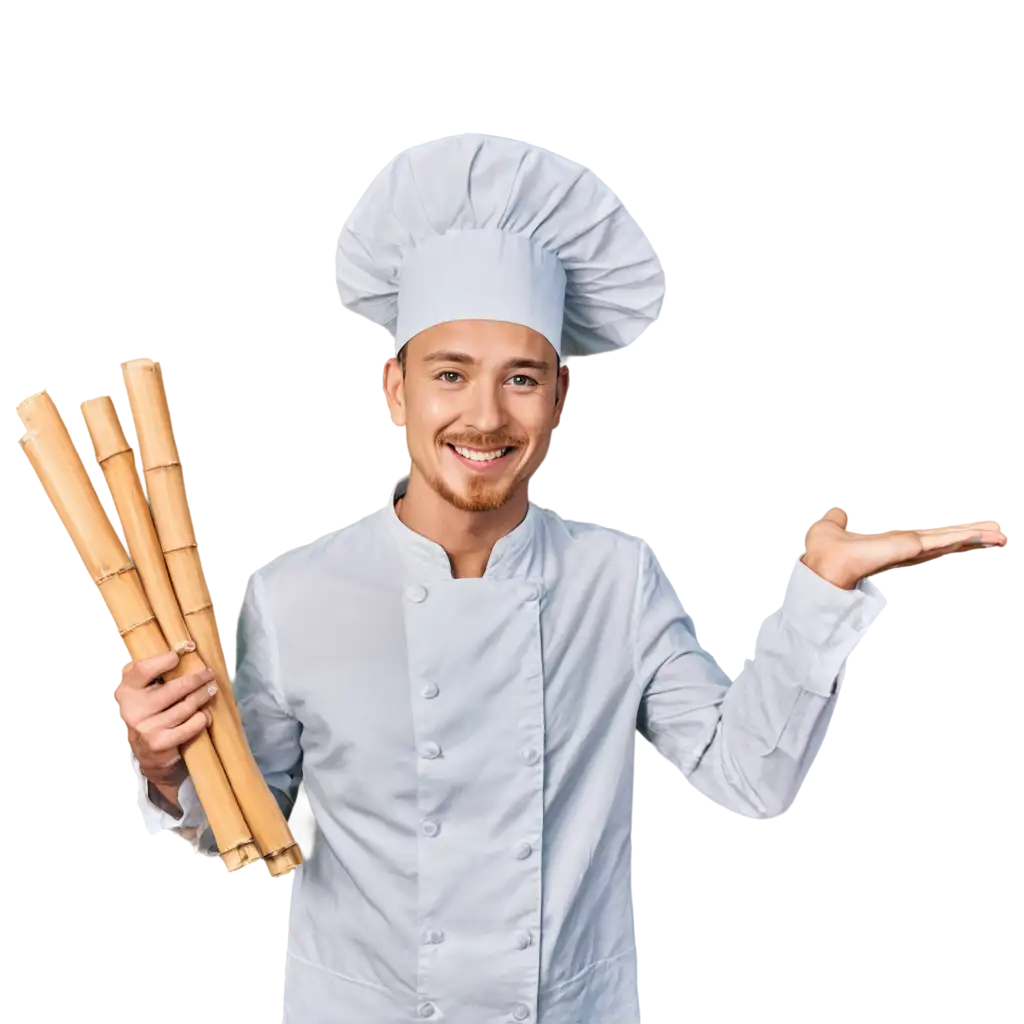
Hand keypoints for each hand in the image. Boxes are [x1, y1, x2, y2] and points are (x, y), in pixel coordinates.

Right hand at [113, 649, 217, 788]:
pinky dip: (202, 718)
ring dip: (203, 696)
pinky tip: (206, 714)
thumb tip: (186, 646)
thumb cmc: (148, 714)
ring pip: (186, 706)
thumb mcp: (142, 693)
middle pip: (174, 688)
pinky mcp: (160, 743)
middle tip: (209, 674)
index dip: (162, 660)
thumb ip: (154, 673)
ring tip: (211, 690)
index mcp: (125, 692)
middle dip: (197, 679)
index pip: (142, 669)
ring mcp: (146, 728)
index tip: (179, 655)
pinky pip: (192, 725)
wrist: (145, 754)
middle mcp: (132, 710)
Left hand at [800, 505, 1007, 589]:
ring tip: (997, 536)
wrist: (824, 568)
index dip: (941, 537)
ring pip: (946, 542)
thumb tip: (842, 511)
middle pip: (940, 543)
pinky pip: (940, 541)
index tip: (961, 535)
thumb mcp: (830, 526)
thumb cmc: (824, 555)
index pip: (921, 540)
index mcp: (888, 545)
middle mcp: (901, 550)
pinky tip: (981, 535)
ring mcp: (908, 551)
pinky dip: (961, 537)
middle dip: (967, 539)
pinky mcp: (910, 549)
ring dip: (972, 538)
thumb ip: (838, 517)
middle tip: (992, 535)